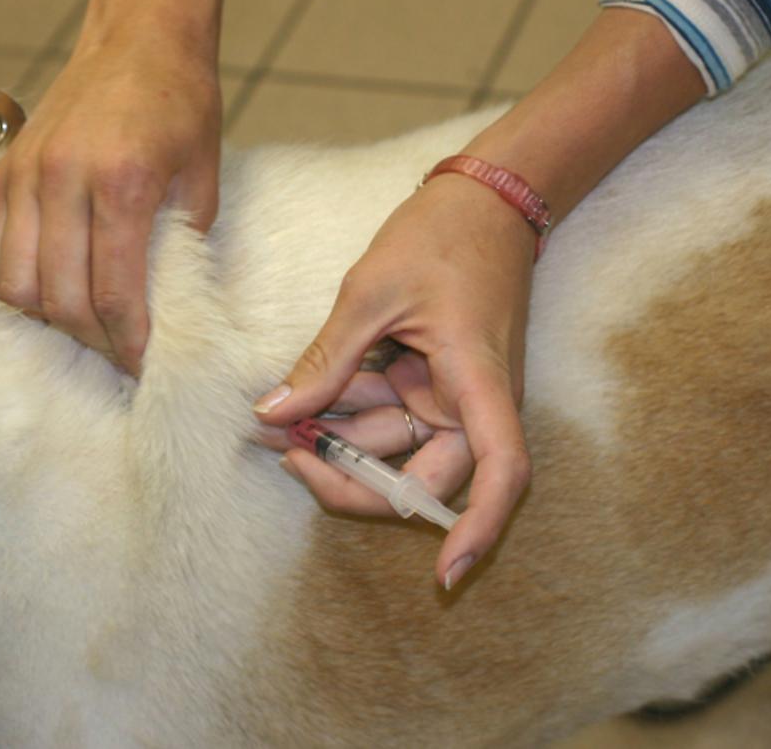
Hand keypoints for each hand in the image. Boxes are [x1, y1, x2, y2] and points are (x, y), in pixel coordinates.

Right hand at [0, 39, 220, 374]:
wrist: (138, 38)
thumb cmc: (179, 103)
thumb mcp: (203, 179)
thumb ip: (182, 247)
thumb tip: (166, 311)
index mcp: (122, 181)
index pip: (112, 292)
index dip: (127, 342)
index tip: (142, 364)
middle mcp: (64, 177)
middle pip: (59, 298)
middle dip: (92, 340)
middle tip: (118, 351)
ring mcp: (24, 173)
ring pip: (14, 284)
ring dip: (49, 319)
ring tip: (85, 324)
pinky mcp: (3, 171)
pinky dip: (16, 286)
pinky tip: (50, 292)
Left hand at [253, 175, 536, 589]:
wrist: (483, 195)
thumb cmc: (441, 234)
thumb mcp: (372, 293)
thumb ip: (326, 360)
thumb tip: (273, 414)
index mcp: (478, 382)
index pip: (501, 472)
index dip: (479, 529)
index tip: (445, 576)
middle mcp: (473, 402)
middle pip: (424, 477)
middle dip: (352, 476)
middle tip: (285, 455)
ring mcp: (453, 394)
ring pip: (393, 445)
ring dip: (335, 439)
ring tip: (269, 421)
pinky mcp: (433, 381)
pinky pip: (388, 414)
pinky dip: (346, 410)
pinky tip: (296, 402)